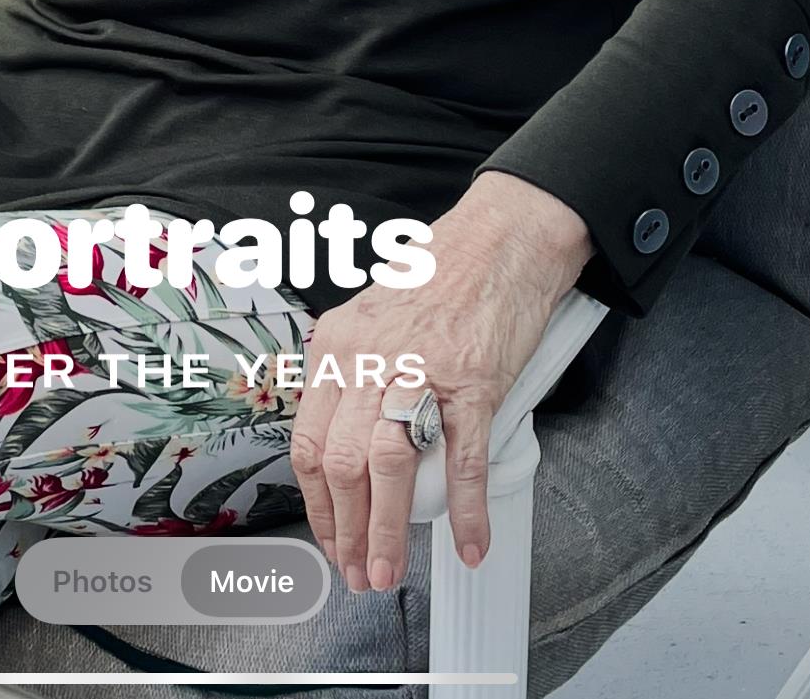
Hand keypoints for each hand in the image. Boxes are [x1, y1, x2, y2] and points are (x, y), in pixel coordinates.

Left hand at [290, 173, 592, 592]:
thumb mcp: (374, 317)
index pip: (309, 442)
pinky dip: (465, 509)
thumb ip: (355, 372)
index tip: (329, 536)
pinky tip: (469, 540)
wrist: (500, 237)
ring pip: (391, 468)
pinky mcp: (474, 379)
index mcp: (338, 345)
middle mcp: (370, 358)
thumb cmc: (441, 275)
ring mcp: (422, 370)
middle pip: (342, 464)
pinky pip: (464, 457)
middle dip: (346, 531)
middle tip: (357, 572)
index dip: (316, 503)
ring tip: (391, 571)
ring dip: (388, 531)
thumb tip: (348, 441)